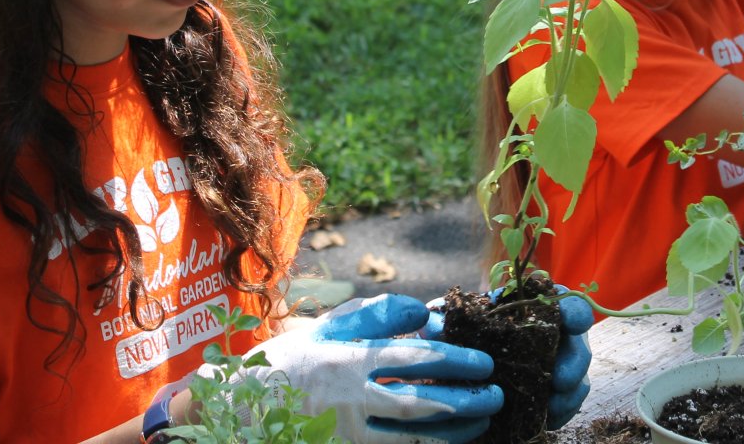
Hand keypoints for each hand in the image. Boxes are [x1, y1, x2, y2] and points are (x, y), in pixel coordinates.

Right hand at [214, 294, 502, 443]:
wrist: (246, 408)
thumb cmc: (296, 360)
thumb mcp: (332, 326)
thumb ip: (380, 315)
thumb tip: (426, 312)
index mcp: (348, 360)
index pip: (413, 359)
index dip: (455, 360)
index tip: (484, 362)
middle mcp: (349, 400)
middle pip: (419, 405)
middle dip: (464, 402)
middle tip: (496, 395)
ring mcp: (346, 434)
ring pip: (411, 439)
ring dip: (453, 433)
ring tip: (483, 421)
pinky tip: (451, 442)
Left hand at [424, 286, 593, 430]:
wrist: (457, 376)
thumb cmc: (458, 340)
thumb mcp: (449, 329)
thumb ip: (443, 323)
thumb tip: (431, 326)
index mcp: (529, 310)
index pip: (561, 302)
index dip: (574, 310)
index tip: (575, 322)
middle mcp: (548, 336)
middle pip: (577, 342)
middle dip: (576, 360)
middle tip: (561, 380)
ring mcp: (553, 366)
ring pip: (576, 376)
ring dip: (571, 392)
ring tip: (552, 406)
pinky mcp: (550, 395)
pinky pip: (566, 404)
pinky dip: (561, 412)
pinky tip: (548, 418)